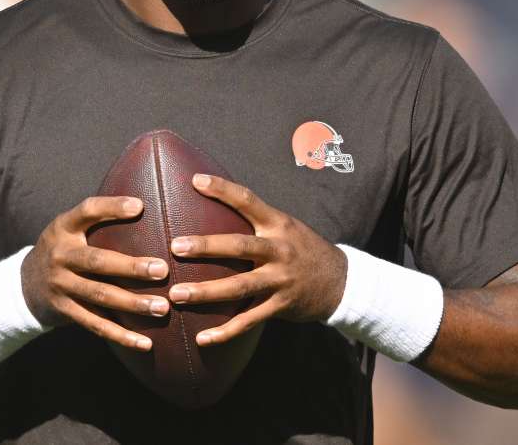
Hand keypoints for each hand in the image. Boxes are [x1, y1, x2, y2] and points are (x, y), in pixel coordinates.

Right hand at [21, 196, 169, 350]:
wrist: (24, 284)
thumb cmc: (65, 249)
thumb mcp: (70, 228)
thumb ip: (98, 219)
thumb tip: (146, 204)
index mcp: (63, 228)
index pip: (86, 211)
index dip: (111, 208)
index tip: (140, 206)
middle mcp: (59, 255)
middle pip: (97, 261)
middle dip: (131, 267)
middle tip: (162, 270)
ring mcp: (60, 285)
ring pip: (100, 296)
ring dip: (133, 303)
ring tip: (162, 307)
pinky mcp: (64, 311)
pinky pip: (95, 325)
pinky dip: (121, 335)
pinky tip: (145, 343)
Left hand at [169, 174, 347, 345]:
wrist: (342, 281)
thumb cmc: (303, 248)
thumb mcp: (286, 226)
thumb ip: (257, 219)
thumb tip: (215, 204)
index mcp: (278, 224)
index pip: (248, 201)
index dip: (223, 190)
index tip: (195, 181)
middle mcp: (279, 250)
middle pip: (240, 246)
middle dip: (206, 247)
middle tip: (175, 247)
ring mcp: (280, 280)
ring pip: (239, 287)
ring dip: (206, 292)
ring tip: (176, 294)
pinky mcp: (280, 306)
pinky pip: (249, 320)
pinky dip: (225, 331)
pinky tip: (202, 338)